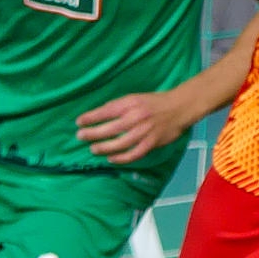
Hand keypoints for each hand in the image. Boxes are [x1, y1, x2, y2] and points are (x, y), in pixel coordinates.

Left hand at [76, 91, 193, 164]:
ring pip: (120, 143)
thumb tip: (99, 115)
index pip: (106, 111)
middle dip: (93, 133)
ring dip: (105, 147)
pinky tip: (112, 159)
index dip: (91, 117)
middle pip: (110, 128)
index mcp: (130, 103)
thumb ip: (119, 106)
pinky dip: (122, 158)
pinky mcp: (152, 143)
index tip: (79, 122)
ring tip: (93, 149)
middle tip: (80, 136)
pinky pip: (134, 153)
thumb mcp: (135, 98)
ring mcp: (144, 131)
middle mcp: (136, 117)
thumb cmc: (154, 102)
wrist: (179, 107)